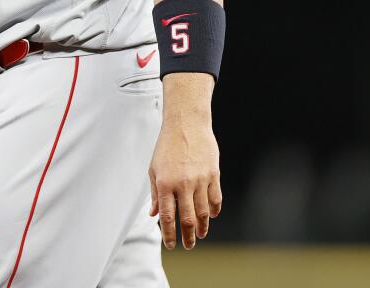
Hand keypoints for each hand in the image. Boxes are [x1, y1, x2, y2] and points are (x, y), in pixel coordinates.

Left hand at [148, 74, 221, 249]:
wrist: (186, 124)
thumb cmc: (167, 146)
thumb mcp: (154, 169)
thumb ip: (155, 193)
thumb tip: (154, 214)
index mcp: (165, 184)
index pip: (168, 218)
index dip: (170, 235)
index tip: (171, 245)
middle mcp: (183, 184)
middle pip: (188, 220)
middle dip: (188, 237)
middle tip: (188, 246)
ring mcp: (200, 180)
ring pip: (203, 213)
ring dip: (202, 228)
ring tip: (200, 235)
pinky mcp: (213, 175)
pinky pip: (215, 199)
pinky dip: (214, 211)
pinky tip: (211, 216)